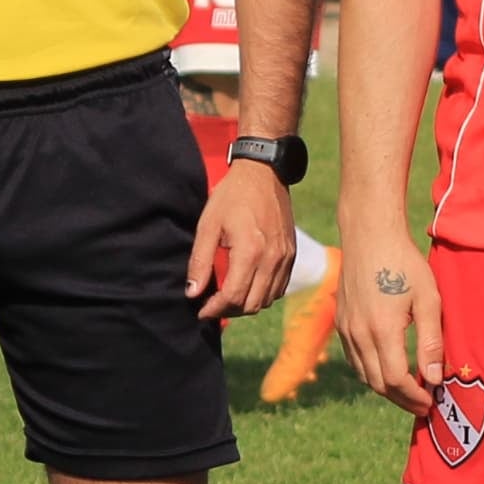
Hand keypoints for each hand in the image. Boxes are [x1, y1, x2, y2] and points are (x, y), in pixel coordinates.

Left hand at [189, 161, 295, 320]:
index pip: (233, 297)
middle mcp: (272, 258)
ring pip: (268, 300)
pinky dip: (263, 294)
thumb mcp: (208, 225)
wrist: (264, 173)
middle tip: (212, 304)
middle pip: (252, 304)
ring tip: (228, 296)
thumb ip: (200, 261)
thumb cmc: (232, 196)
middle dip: (229, 311)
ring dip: (247, 304)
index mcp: (250, 251)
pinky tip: (248, 285)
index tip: (201, 310)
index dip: (214, 309)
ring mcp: (285, 257)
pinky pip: (279, 287)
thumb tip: (192, 292)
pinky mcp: (291, 254)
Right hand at [336, 225, 448, 411]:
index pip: (396, 381)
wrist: (369, 235)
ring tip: (410, 392)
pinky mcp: (341, 323)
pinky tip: (389, 370)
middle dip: (401, 399)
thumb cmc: (404, 263)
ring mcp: (346, 330)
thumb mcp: (428, 299)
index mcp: (382, 330)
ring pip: (364, 375)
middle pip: (378, 384)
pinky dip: (372, 372)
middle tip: (423, 404)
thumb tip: (434, 379)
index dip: (414, 397)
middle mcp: (359, 335)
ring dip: (386, 389)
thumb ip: (431, 341)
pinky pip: (354, 360)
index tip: (431, 402)